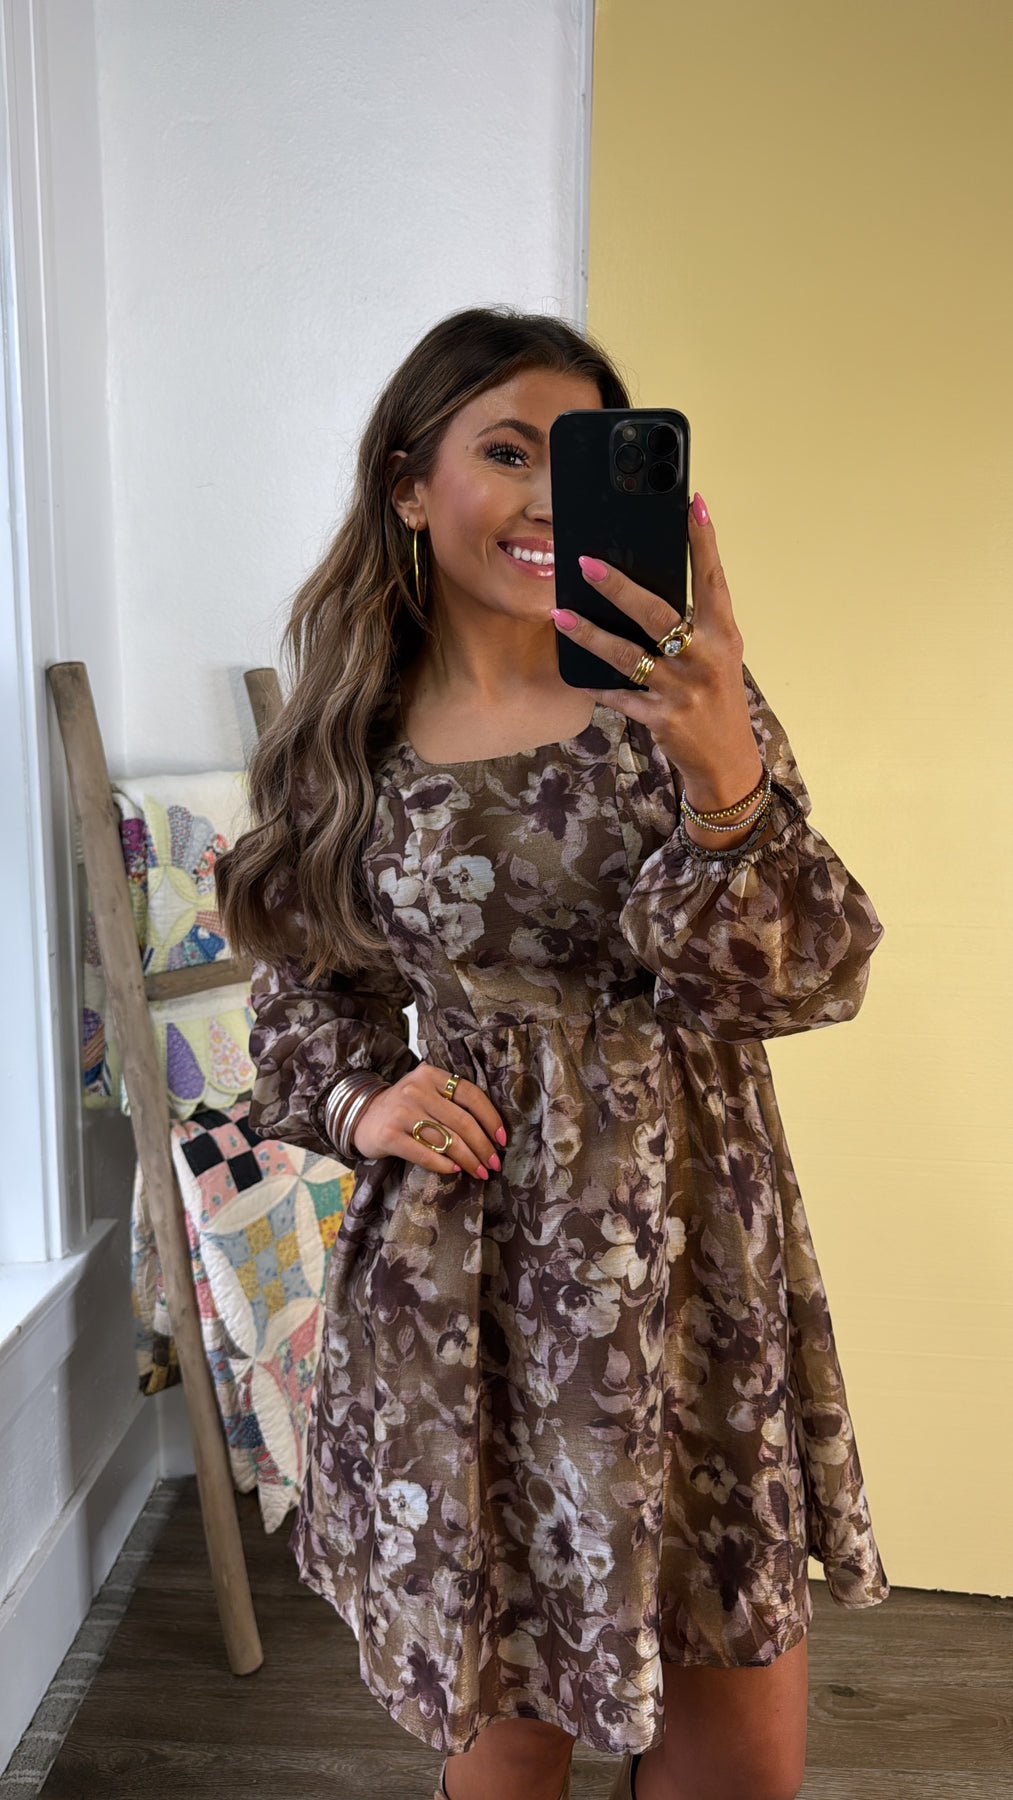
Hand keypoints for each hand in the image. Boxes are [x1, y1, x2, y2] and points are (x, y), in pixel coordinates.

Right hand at [351, 1062, 506, 1178]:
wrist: (361, 1116)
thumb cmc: (404, 1108)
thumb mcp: (426, 1092)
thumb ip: (452, 1102)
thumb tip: (491, 1132)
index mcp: (431, 1075)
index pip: (471, 1094)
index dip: (491, 1118)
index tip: (502, 1139)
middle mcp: (416, 1090)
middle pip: (462, 1121)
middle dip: (483, 1146)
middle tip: (493, 1165)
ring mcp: (401, 1112)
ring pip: (447, 1140)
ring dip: (468, 1161)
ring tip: (479, 1172)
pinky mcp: (389, 1135)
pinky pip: (425, 1154)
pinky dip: (444, 1166)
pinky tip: (454, 1171)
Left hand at [551, 494, 762, 818]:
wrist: (726, 760)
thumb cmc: (715, 696)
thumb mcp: (717, 655)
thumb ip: (693, 624)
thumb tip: (644, 588)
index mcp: (722, 634)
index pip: (712, 579)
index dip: (703, 541)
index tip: (692, 503)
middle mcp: (705, 657)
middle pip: (656, 613)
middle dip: (619, 587)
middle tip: (587, 563)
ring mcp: (682, 689)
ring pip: (628, 655)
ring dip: (590, 634)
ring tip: (560, 614)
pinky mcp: (662, 717)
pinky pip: (620, 696)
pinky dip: (598, 685)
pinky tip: (576, 673)